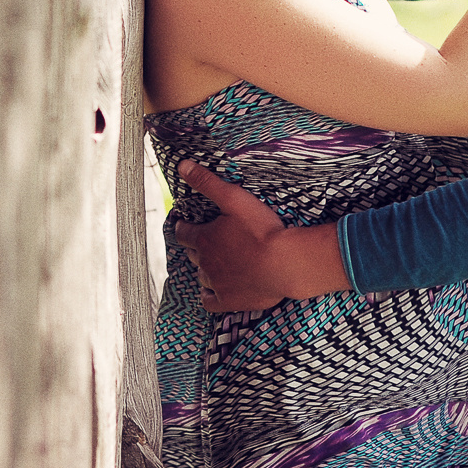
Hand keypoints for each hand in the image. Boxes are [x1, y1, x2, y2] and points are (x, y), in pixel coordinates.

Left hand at [171, 160, 348, 312]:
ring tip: (211, 263)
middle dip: (195, 246)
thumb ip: (207, 182)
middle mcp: (205, 263)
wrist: (285, 264)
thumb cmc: (262, 229)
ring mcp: (216, 283)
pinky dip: (207, 295)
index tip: (184, 224)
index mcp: (204, 238)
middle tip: (203, 241)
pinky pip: (209, 301)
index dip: (184, 227)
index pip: (184, 232)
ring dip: (203, 268)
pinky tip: (211, 290)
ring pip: (200, 275)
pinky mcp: (229, 300)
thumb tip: (182, 166)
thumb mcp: (234, 198)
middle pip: (192, 254)